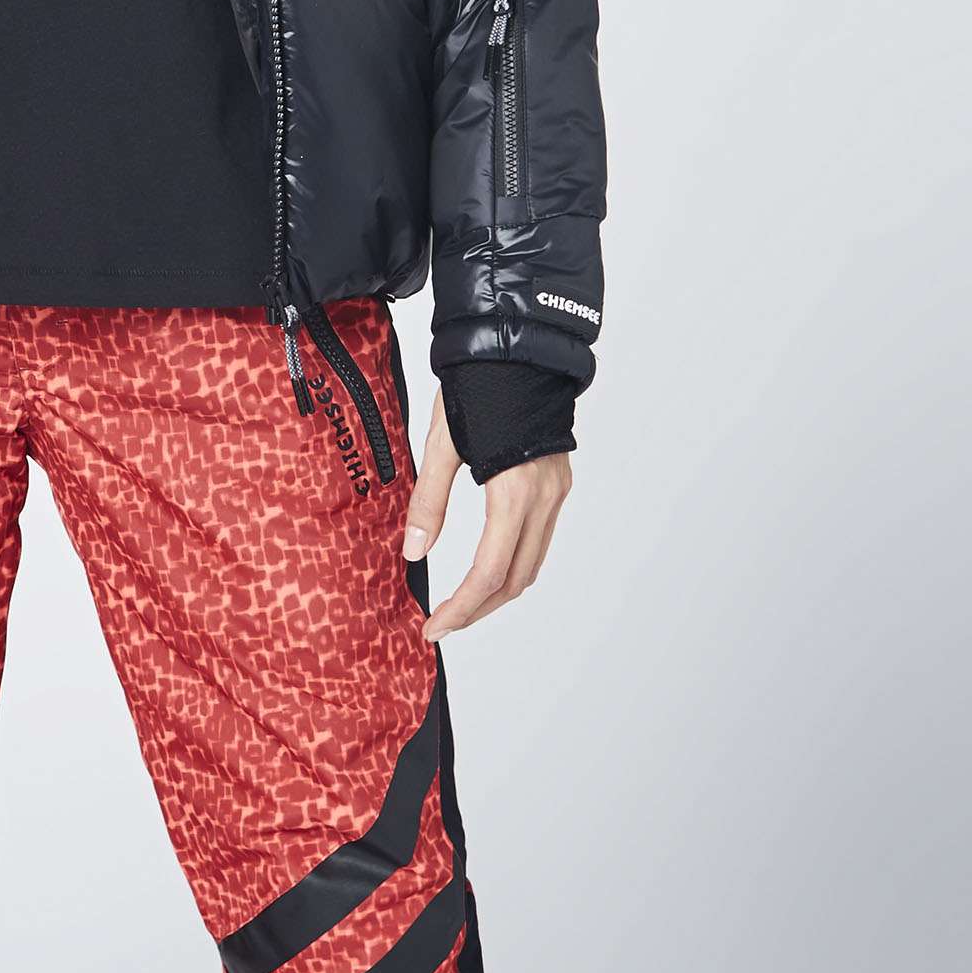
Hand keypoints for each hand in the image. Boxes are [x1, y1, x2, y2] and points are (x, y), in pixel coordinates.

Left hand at [403, 395, 571, 639]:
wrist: (518, 345)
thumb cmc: (478, 386)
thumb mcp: (442, 444)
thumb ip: (429, 502)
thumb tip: (413, 552)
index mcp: (514, 491)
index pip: (489, 573)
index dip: (461, 608)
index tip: (434, 626)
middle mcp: (544, 499)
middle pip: (516, 580)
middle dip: (478, 610)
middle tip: (443, 623)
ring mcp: (556, 492)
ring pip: (532, 565)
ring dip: (497, 592)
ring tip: (461, 604)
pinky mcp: (558, 485)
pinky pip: (538, 541)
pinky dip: (513, 564)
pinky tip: (486, 566)